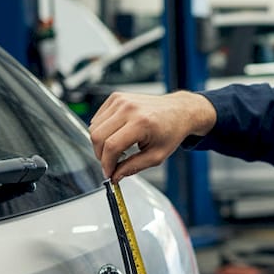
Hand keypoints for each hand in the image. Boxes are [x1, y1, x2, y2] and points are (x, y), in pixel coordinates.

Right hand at [89, 91, 216, 182]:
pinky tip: (116, 136)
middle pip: (98, 136)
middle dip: (101, 155)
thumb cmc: (171, 131)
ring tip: (117, 150)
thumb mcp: (156, 156)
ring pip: (94, 127)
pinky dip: (102, 131)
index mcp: (141, 123)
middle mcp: (129, 108)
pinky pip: (98, 118)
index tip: (108, 173)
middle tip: (110, 164)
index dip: (107, 163)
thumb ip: (133, 167)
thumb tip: (115, 176)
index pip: (112, 146)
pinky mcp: (116, 97)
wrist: (178, 111)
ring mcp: (121, 100)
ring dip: (101, 143)